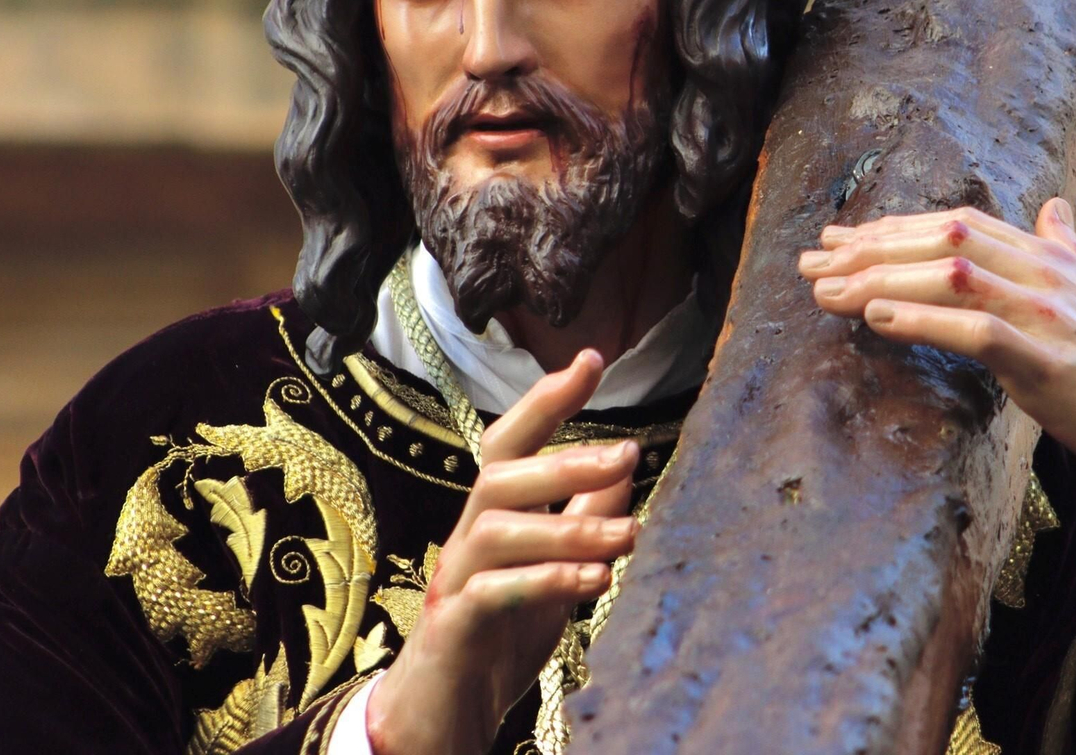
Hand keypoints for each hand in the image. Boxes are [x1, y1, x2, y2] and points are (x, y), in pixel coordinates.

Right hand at [366, 350, 638, 754]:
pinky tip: (594, 583)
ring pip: (499, 528)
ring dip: (570, 528)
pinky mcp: (453, 626)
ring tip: (632, 536)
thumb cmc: (498, 637)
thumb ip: (582, 522)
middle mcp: (467, 536)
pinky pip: (493, 591)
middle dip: (567, 458)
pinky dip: (546, 581)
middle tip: (631, 453)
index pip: (512, 441)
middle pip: (500, 474)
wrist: (442, 716)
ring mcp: (454, 580)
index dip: (547, 399)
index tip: (591, 359)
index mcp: (493, 517)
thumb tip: (623, 470)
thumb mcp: (555, 573)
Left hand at [797, 198, 1075, 626]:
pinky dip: (922, 318)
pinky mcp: (1051, 364)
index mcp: (1053, 258)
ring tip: (826, 290)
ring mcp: (1051, 315)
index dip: (894, 227)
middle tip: (811, 262)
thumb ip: (1071, 251)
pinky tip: (876, 316)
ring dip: (880, 278)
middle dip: (871, 247)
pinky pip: (976, 330)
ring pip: (952, 276)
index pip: (959, 224)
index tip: (840, 238)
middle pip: (944, 240)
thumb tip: (1055, 209)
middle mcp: (1049, 274)